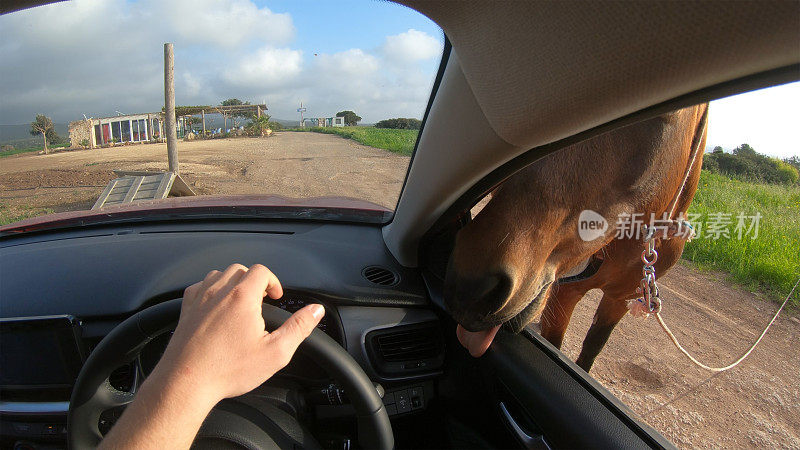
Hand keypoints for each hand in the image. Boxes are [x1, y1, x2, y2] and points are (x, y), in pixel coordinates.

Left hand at [152, 263, 324, 404]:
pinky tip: (216, 305)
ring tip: (240, 301)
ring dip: (232, 282)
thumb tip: (316, 311)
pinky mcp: (185, 310)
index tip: (276, 297)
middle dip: (254, 281)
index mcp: (243, 297)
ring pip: (218, 274)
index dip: (273, 281)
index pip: (261, 271)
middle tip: (261, 299)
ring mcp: (199, 300)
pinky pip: (198, 286)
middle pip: (240, 269)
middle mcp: (219, 292)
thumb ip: (298, 328)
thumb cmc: (228, 370)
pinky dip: (210, 289)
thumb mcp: (275, 352)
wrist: (186, 383)